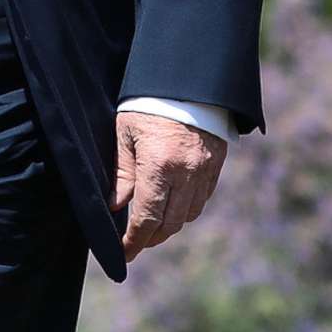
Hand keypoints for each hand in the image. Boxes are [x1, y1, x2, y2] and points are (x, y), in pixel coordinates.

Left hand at [112, 111, 225, 263]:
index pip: (146, 218)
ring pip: (188, 214)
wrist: (187, 77)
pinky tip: (172, 205)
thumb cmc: (148, 102)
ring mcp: (205, 171)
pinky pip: (202, 198)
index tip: (124, 253)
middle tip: (135, 242)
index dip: (134, 241)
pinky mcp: (216, 165)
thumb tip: (116, 206)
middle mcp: (186, 174)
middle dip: (151, 238)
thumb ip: (122, 172)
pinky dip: (186, 209)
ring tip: (152, 226)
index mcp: (159, 166)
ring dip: (170, 225)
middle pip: (169, 223)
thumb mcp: (125, 132)